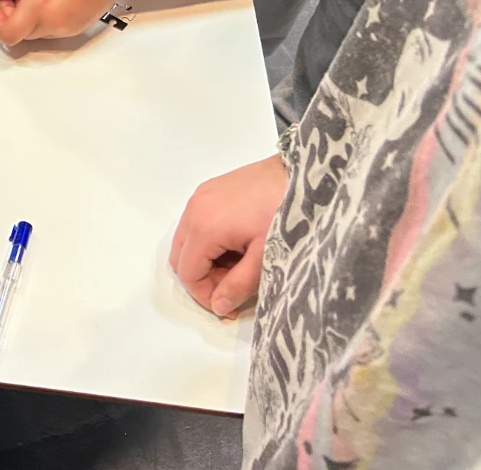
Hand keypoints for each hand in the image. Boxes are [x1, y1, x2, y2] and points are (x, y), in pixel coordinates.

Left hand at [0, 0, 125, 43]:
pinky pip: (53, 28)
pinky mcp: (78, 27)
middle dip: (12, 15)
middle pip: (20, 32)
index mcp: (38, 6)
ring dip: (29, 16)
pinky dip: (46, 17)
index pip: (7, 35)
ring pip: (36, 31)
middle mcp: (53, 23)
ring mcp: (67, 28)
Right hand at [169, 155, 288, 317]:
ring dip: (206, 261)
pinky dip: (209, 241)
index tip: (228, 304)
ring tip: (238, 265)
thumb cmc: (284, 215)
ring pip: (187, 241)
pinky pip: (196, 223)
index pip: (187, 273)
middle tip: (231, 287)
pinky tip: (237, 243)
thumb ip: (238, 285)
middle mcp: (193, 210)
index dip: (204, 295)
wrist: (300, 173)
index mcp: (203, 227)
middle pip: (179, 257)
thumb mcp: (265, 256)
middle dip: (202, 279)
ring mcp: (200, 196)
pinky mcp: (209, 189)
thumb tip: (218, 307)